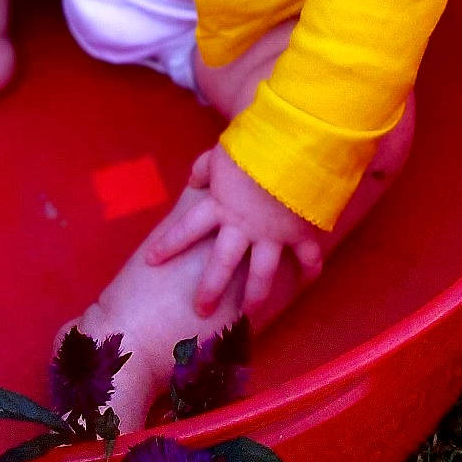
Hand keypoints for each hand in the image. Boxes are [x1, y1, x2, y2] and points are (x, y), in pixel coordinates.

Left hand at [143, 146, 324, 315]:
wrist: (294, 144)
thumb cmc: (254, 144)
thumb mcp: (221, 153)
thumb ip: (204, 168)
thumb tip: (193, 180)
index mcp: (220, 206)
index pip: (186, 229)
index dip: (168, 245)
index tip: (151, 261)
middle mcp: (242, 227)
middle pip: (221, 265)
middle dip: (209, 290)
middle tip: (201, 311)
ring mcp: (272, 234)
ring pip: (261, 274)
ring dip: (255, 297)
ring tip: (249, 316)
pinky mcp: (299, 232)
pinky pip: (307, 256)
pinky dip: (309, 270)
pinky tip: (307, 284)